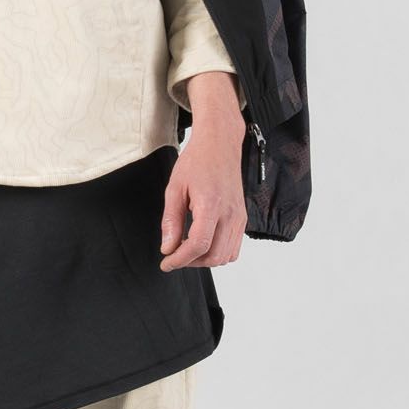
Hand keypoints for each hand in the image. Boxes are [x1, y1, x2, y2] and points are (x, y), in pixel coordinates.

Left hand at [159, 82, 246, 270]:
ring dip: (205, 260)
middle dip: (191, 262)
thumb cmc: (197, 161)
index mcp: (212, 204)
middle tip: (174, 255)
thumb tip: (168, 247)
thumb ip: (171, 220)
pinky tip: (203, 243)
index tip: (167, 262)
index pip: (199, 244)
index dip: (180, 259)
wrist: (220, 145)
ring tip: (187, 249)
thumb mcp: (175, 188)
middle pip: (214, 256)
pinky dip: (218, 253)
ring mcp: (239, 217)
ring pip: (226, 255)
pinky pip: (234, 247)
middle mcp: (230, 214)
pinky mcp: (242, 218)